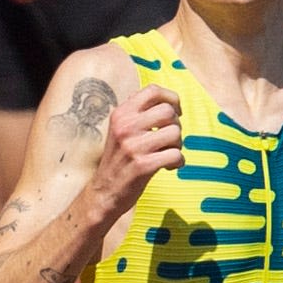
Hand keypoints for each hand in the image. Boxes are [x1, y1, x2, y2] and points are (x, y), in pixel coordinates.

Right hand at [88, 85, 183, 212]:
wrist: (104, 192)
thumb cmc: (119, 160)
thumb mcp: (120, 129)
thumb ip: (138, 113)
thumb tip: (166, 99)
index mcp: (121, 113)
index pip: (152, 90)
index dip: (171, 98)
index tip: (175, 111)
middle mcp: (125, 126)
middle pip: (168, 112)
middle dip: (176, 125)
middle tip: (169, 139)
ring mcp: (133, 146)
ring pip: (175, 133)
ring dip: (178, 145)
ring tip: (167, 153)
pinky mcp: (142, 165)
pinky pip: (175, 155)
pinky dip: (178, 162)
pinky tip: (169, 166)